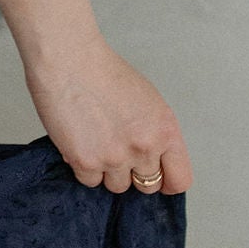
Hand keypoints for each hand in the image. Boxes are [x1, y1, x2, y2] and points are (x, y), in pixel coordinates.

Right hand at [24, 33, 191, 195]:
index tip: (159, 179)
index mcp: (165, 130)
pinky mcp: (86, 162)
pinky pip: (90, 181)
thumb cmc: (104, 73)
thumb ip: (156, 134)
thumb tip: (155, 160)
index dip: (167, 181)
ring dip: (108, 170)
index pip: (179, 179)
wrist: (69, 61)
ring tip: (97, 141)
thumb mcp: (148, 102)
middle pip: (148, 186)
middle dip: (135, 173)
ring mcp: (115, 157)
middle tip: (120, 152)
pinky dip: (84, 167)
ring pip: (117, 186)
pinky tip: (81, 141)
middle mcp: (144, 147)